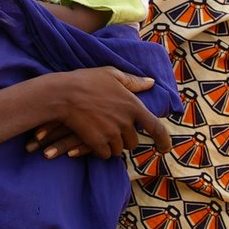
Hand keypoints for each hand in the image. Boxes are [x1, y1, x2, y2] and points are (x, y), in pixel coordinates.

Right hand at [34, 67, 170, 159]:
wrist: (63, 94)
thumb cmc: (87, 80)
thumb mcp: (111, 74)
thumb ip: (133, 81)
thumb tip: (151, 82)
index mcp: (133, 105)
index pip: (155, 127)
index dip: (163, 140)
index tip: (165, 149)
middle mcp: (125, 122)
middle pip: (133, 142)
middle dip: (125, 138)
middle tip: (112, 129)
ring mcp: (112, 134)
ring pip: (119, 149)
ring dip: (113, 145)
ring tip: (100, 131)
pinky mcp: (98, 143)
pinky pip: (106, 154)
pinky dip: (101, 150)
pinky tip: (92, 139)